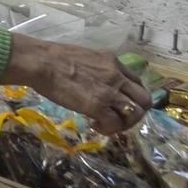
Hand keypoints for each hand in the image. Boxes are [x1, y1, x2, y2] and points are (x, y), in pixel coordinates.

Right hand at [1, 35, 153, 134]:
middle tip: (118, 118)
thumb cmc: (54, 59)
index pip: (137, 82)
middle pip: (144, 100)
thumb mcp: (87, 58)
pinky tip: (95, 126)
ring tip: (107, 125)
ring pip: (135, 114)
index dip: (133, 97)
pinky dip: (108, 129)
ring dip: (124, 124)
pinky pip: (115, 124)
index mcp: (114, 62)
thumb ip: (98, 70)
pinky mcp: (98, 106)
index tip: (120, 104)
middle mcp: (117, 76)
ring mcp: (109, 91)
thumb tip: (95, 83)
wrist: (43, 62)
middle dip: (135, 113)